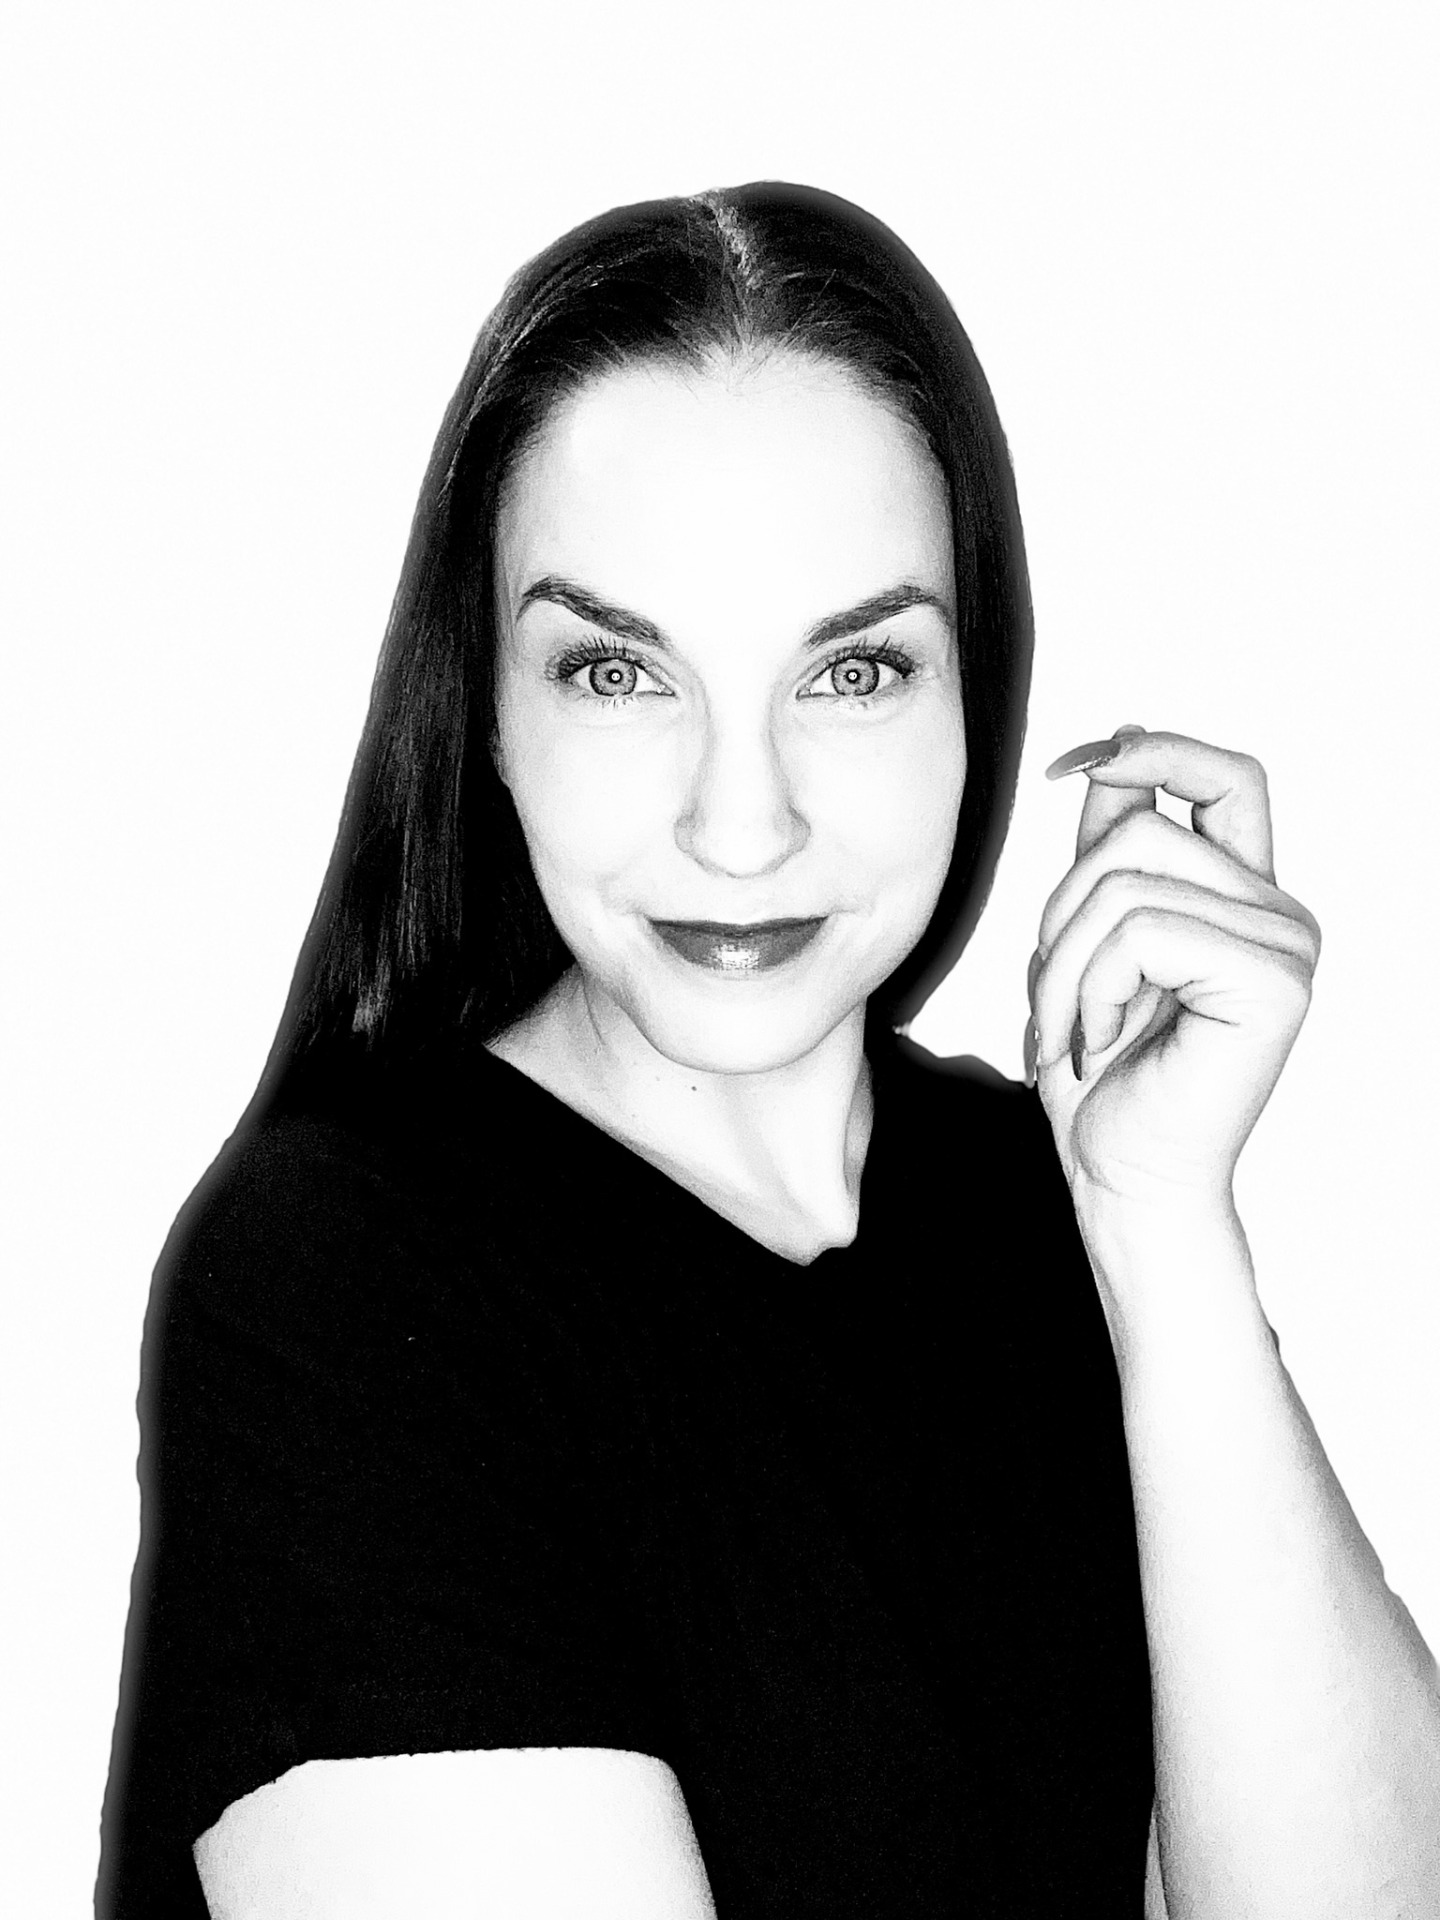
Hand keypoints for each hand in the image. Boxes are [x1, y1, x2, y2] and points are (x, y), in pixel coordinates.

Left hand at [1026, 726, 1320, 1207]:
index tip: (1075, 765)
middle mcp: (1279, 911)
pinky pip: (1143, 932)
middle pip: (1139, 829)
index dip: (1153, 749)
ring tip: (1071, 1029)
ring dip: (1064, 964)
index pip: (1227, 775)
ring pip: (1126, 881)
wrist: (1123, 1177)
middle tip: (1054, 999)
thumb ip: (1110, 854)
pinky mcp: (1273, 980)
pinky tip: (1101, 1042)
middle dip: (1061, 911)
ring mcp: (1285, 943)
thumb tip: (1113, 747)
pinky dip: (1093, 989)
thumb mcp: (1088, 942)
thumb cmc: (1104, 1075)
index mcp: (1243, 896)